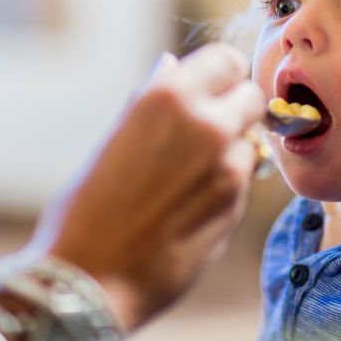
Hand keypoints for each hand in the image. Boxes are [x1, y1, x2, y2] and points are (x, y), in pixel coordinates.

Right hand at [26, 43, 265, 330]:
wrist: (89, 280)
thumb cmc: (88, 210)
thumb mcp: (116, 137)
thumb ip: (155, 101)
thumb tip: (172, 65)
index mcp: (167, 96)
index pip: (226, 60)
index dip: (223, 76)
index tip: (214, 90)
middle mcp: (205, 122)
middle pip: (251, 95)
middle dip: (236, 109)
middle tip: (210, 131)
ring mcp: (227, 163)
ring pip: (253, 140)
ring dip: (234, 151)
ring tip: (191, 177)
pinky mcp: (237, 203)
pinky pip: (245, 179)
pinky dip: (229, 184)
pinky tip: (192, 205)